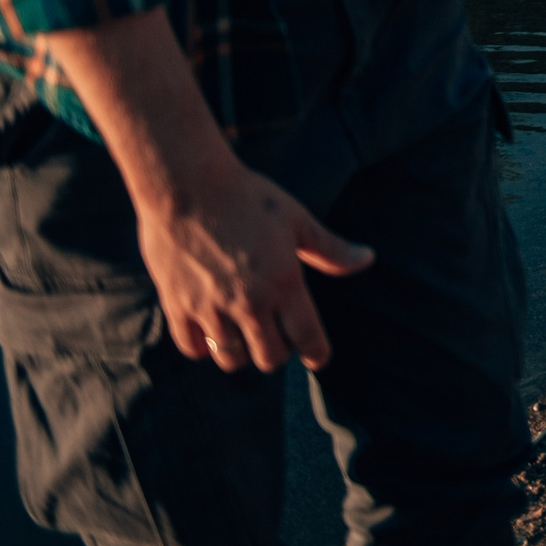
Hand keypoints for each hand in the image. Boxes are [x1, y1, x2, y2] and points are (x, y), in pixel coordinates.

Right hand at [142, 159, 373, 371]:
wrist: (187, 185)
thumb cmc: (248, 197)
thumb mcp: (297, 220)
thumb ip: (330, 249)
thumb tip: (367, 258)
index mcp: (283, 281)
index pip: (306, 336)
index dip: (317, 353)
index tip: (319, 360)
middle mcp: (249, 302)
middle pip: (269, 357)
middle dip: (278, 353)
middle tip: (277, 337)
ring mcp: (210, 307)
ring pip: (232, 358)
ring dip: (242, 352)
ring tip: (244, 333)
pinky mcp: (177, 305)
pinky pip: (193, 348)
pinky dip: (205, 347)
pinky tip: (212, 332)